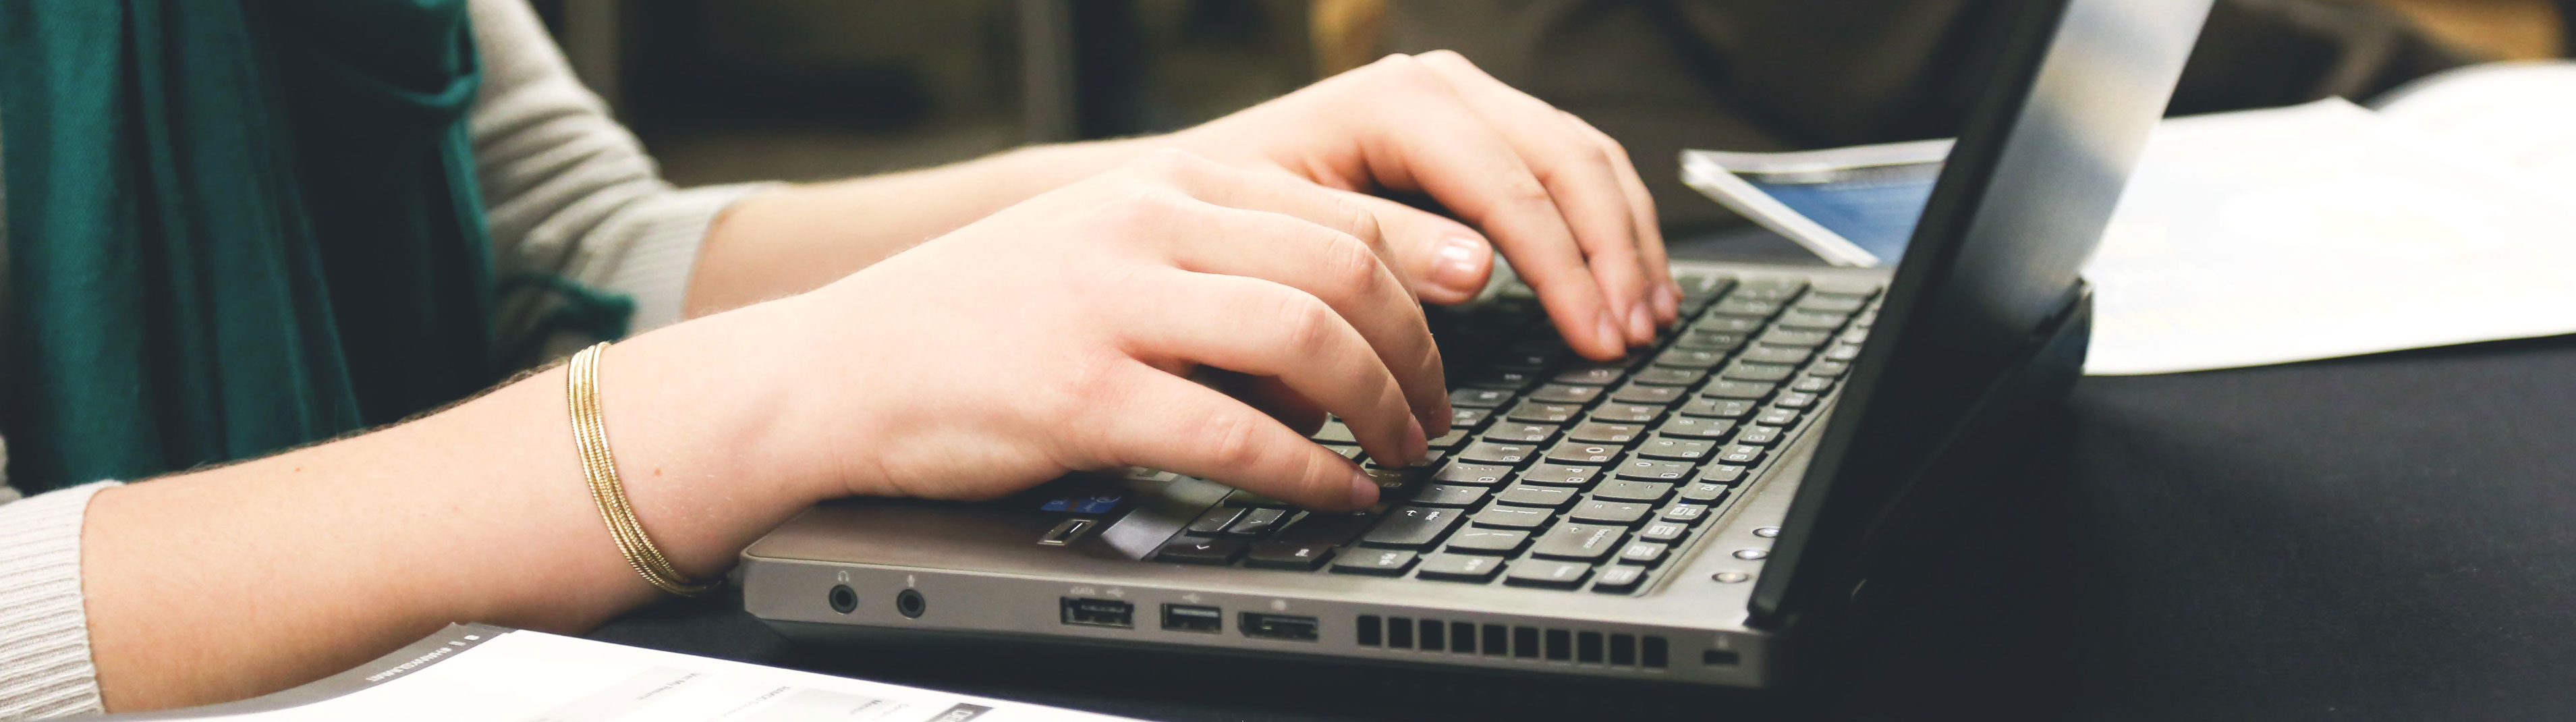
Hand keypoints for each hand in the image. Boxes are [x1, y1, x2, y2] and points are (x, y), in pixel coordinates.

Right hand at [765, 151, 1449, 509]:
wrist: (839, 367)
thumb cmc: (977, 321)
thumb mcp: (1100, 249)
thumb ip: (1208, 263)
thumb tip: (1335, 326)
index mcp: (1160, 184)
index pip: (1335, 209)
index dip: (1424, 269)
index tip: (1470, 316)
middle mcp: (1145, 224)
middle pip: (1342, 268)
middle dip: (1418, 349)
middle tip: (1439, 412)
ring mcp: (1113, 304)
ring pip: (1306, 335)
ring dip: (1380, 405)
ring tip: (1403, 453)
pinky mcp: (1083, 393)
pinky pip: (1236, 432)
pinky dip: (1308, 471)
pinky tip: (1335, 494)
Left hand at [1159, 51, 1676, 360]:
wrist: (1184, 194)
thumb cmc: (1223, 221)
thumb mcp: (1288, 239)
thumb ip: (1382, 250)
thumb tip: (1480, 272)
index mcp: (1396, 102)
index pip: (1512, 185)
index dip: (1565, 269)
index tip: (1596, 336)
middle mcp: (1441, 87)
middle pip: (1567, 161)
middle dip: (1611, 255)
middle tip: (1633, 338)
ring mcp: (1466, 104)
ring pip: (1584, 158)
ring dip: (1626, 241)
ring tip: (1649, 318)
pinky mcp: (1478, 134)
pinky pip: (1569, 169)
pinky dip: (1607, 227)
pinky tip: (1626, 282)